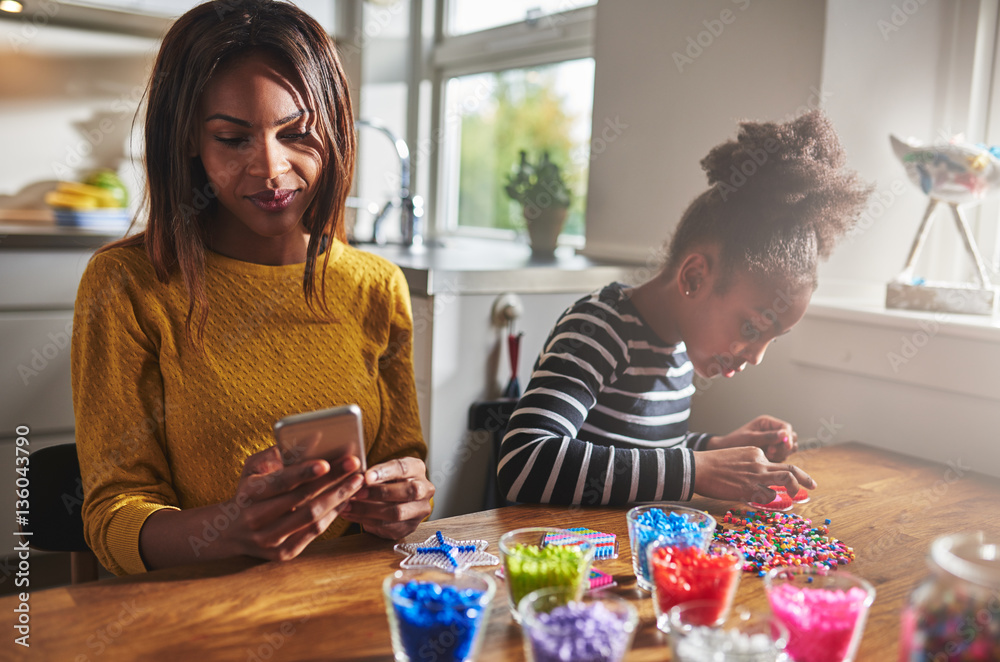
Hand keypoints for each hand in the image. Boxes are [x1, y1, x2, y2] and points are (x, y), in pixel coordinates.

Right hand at [222, 446, 364, 561]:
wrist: (229, 531)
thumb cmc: (249, 491)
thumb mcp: (253, 468)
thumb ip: (277, 454)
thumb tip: (309, 439)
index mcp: (249, 494)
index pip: (280, 482)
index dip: (303, 473)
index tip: (325, 463)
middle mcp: (256, 518)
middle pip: (302, 500)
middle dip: (332, 480)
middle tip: (354, 464)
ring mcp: (269, 539)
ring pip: (311, 518)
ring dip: (338, 498)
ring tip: (356, 481)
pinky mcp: (281, 553)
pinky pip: (313, 533)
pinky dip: (332, 515)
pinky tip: (346, 499)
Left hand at [340, 457, 433, 539]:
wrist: (391, 500)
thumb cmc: (384, 480)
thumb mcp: (381, 471)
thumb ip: (373, 473)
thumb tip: (357, 478)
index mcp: (417, 468)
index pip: (403, 468)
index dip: (384, 472)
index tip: (366, 476)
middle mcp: (425, 489)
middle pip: (408, 491)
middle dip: (380, 493)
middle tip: (358, 493)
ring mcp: (420, 510)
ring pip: (397, 512)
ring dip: (370, 510)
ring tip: (349, 506)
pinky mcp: (410, 527)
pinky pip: (388, 526)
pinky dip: (366, 521)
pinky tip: (351, 515)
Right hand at [692, 446, 816, 503]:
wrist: (698, 467)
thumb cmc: (712, 464)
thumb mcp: (735, 457)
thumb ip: (750, 465)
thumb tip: (759, 478)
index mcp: (755, 452)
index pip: (775, 463)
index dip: (782, 473)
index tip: (787, 480)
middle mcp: (759, 462)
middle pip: (789, 469)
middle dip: (804, 478)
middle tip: (813, 485)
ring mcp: (756, 476)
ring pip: (786, 479)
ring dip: (794, 488)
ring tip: (797, 495)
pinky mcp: (750, 489)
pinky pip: (768, 495)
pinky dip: (769, 498)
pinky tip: (762, 499)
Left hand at [709, 415, 797, 461]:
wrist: (726, 450)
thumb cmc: (735, 441)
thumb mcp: (750, 438)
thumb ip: (768, 436)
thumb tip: (785, 434)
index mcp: (767, 423)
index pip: (786, 428)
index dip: (789, 437)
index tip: (786, 446)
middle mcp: (772, 431)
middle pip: (791, 438)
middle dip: (784, 446)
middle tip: (770, 452)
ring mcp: (774, 441)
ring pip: (789, 448)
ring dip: (781, 453)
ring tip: (767, 455)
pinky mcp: (773, 451)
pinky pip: (783, 455)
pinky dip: (778, 458)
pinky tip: (766, 459)